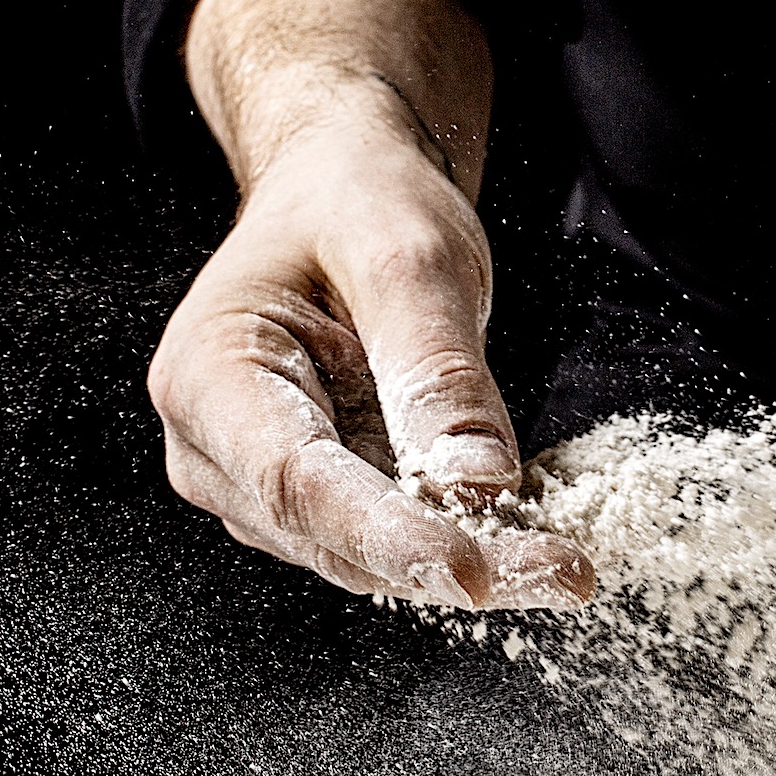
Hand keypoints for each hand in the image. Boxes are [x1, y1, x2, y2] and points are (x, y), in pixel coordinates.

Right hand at [148, 0, 591, 609]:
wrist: (338, 198)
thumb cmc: (357, 206)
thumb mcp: (409, 255)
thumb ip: (436, 366)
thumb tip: (476, 480)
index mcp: (209, 376)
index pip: (298, 480)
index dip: (387, 535)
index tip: (474, 574)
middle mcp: (214, 451)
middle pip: (336, 538)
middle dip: (453, 564)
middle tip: (565, 576)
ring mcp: (258, 490)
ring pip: (369, 560)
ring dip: (472, 568)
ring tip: (565, 567)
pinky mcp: (315, 507)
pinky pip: (391, 546)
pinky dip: (466, 549)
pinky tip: (536, 548)